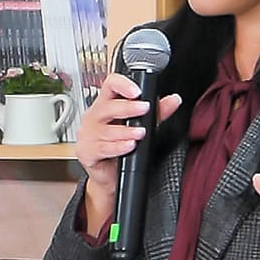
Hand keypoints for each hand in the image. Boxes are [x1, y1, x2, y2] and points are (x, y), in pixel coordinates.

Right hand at [73, 72, 181, 232]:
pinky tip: (129, 146)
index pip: (110, 85)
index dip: (122, 84)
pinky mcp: (86, 151)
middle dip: (127, 107)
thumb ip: (157, 113)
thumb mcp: (140, 126)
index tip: (137, 91)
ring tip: (140, 133)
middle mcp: (94, 116)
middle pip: (107, 106)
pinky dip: (118, 147)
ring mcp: (87, 134)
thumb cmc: (121, 146)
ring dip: (126, 131)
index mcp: (105, 104)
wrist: (109, 175)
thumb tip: (173, 100)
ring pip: (106, 129)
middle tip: (144, 109)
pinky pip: (102, 147)